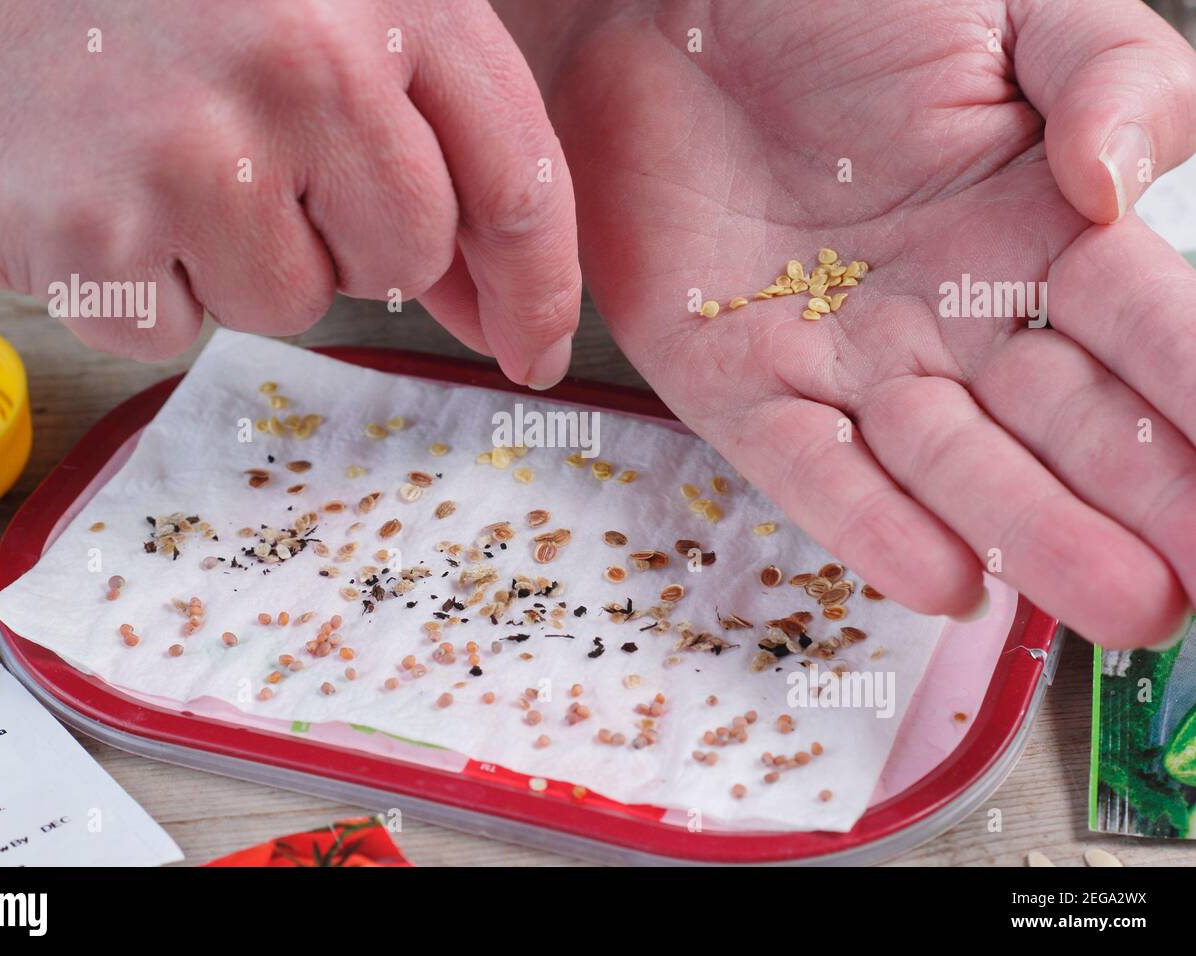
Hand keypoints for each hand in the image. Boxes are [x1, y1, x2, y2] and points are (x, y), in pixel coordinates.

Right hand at [0, 0, 579, 387]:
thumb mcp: (321, 1)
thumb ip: (426, 131)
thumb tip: (486, 305)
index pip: (518, 183)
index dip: (539, 286)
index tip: (532, 350)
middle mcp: (296, 73)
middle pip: (404, 258)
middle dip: (352, 234)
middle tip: (255, 152)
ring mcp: (183, 162)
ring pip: (292, 303)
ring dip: (242, 255)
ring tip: (158, 149)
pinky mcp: (87, 242)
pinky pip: (178, 334)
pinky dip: (149, 285)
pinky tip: (102, 188)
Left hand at [501, 0, 1195, 647]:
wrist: (657, 7)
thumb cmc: (834, 0)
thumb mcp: (1008, 9)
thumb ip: (1108, 79)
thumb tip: (1124, 189)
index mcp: (1038, 229)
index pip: (1149, 331)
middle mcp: (950, 312)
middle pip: (1064, 422)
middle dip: (1142, 499)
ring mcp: (845, 356)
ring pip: (950, 465)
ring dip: (1033, 535)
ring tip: (1121, 605)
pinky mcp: (738, 383)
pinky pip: (809, 464)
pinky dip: (871, 522)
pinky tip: (944, 579)